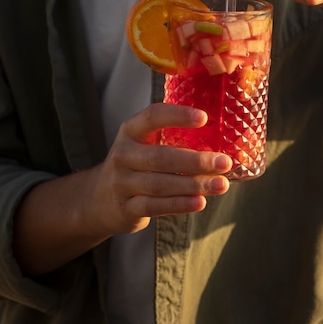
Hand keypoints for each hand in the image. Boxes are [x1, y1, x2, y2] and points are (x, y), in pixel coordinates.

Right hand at [14, 103, 231, 275]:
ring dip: (193, 185)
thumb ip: (171, 138)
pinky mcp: (125, 208)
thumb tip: (221, 141)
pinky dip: (179, 205)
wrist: (98, 199)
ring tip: (221, 184)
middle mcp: (123, 154)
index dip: (177, 115)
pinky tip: (200, 202)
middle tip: (224, 162)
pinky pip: (154, 206)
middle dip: (195, 160)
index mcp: (130, 131)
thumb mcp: (143, 144)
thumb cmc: (135, 165)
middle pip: (160, 156)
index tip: (204, 118)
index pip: (152, 116)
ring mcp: (121, 182)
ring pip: (160, 184)